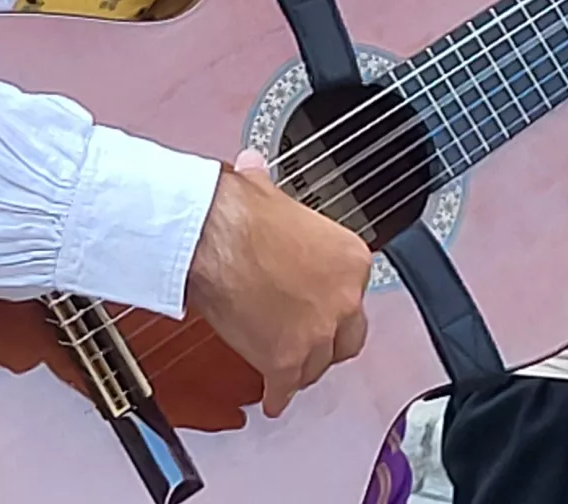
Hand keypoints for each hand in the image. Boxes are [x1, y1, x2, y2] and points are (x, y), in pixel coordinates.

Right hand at [184, 149, 369, 416]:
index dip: (331, 302)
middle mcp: (343, 301)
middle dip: (329, 341)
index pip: (354, 295)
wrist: (212, 238)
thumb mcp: (269, 193)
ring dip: (302, 366)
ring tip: (287, 364)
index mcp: (351, 260)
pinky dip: (279, 394)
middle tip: (309, 337)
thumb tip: (255, 170)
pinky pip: (286, 389)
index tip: (317, 303)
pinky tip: (274, 396)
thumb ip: (272, 192)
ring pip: (317, 367)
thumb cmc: (238, 214)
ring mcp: (317, 334)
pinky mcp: (285, 361)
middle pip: (348, 338)